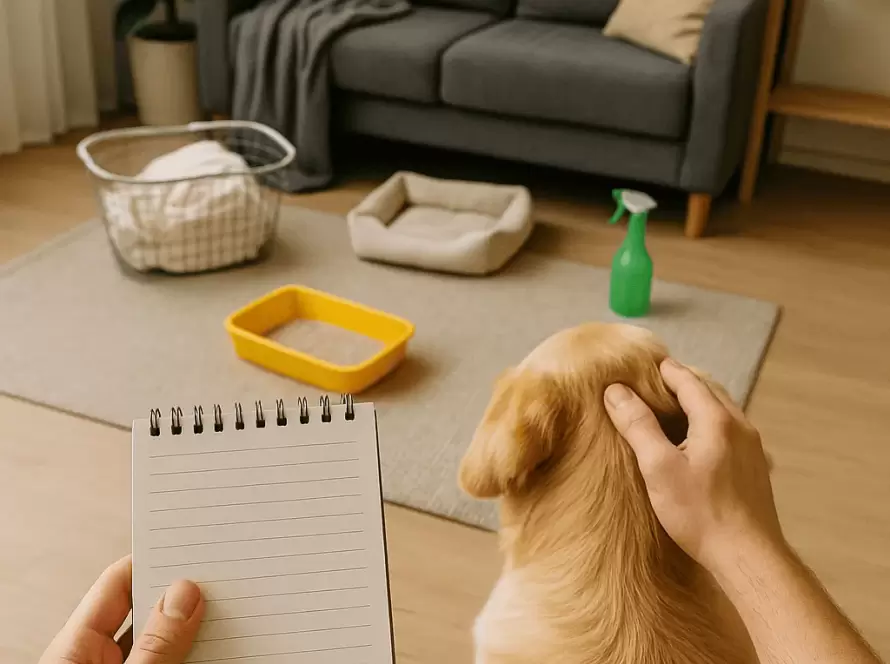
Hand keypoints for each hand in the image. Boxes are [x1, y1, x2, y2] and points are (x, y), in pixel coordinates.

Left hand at [39, 556, 203, 663]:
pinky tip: (212, 646)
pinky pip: (161, 659)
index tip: (191, 547)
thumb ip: (155, 644)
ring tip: (223, 619)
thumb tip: (184, 595)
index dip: (152, 560)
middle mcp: (89, 659)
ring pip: (156, 639)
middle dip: (179, 596)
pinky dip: (186, 652)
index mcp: (72, 648)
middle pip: (141, 610)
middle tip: (219, 583)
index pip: (115, 584)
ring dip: (188, 629)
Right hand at [604, 359, 783, 574]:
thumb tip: (615, 391)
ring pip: (722, 410)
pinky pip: (730, 430)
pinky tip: (696, 441)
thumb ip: (638, 426)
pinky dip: (709, 423)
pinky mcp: (755, 467)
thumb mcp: (658, 468)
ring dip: (697, 402)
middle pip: (708, 390)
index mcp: (717, 419)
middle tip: (653, 384)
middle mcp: (740, 426)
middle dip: (681, 382)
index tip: (643, 365)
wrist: (749, 556)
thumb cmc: (700, 514)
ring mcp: (752, 447)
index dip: (664, 370)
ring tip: (671, 409)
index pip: (687, 379)